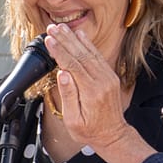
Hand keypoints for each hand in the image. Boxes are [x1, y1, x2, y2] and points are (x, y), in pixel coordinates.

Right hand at [44, 21, 156, 162]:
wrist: (113, 134)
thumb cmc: (90, 131)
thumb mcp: (73, 120)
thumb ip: (68, 95)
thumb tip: (62, 74)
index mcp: (91, 92)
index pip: (73, 65)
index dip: (60, 51)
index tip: (49, 40)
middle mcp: (102, 81)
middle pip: (81, 55)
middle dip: (65, 40)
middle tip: (52, 28)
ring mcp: (108, 76)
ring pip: (89, 52)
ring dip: (74, 38)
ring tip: (61, 27)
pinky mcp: (109, 75)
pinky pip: (97, 56)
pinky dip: (87, 44)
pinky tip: (79, 35)